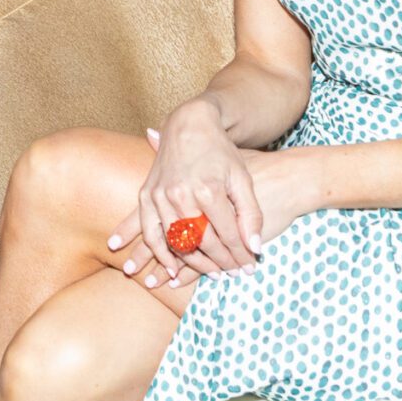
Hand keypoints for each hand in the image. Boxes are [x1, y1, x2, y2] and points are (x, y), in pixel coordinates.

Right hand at [108, 100, 260, 289]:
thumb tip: (254, 248)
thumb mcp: (243, 179)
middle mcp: (181, 195)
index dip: (240, 254)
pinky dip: (158, 253)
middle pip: (203, 243)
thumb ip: (250, 213)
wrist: (190, 125)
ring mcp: (161, 196)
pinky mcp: (147, 195)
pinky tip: (169, 270)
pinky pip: (150, 232)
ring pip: (177, 243)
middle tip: (234, 274)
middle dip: (221, 262)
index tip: (249, 268)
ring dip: (194, 264)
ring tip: (212, 275)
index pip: (227, 234)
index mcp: (208, 189)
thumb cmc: (221, 152)